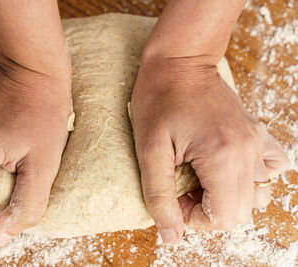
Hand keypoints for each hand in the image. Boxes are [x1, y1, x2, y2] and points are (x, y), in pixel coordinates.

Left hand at [130, 55, 289, 244]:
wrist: (179, 62)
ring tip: (201, 179)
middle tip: (182, 188)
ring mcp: (257, 141)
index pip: (223, 218)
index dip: (194, 218)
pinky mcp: (257, 133)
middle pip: (241, 212)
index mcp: (223, 158)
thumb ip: (159, 196)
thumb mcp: (148, 151)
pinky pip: (271, 168)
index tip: (174, 197)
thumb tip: (171, 236)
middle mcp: (249, 152)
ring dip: (228, 197)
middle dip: (208, 210)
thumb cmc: (159, 101)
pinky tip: (227, 168)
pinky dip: (252, 179)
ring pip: (257, 195)